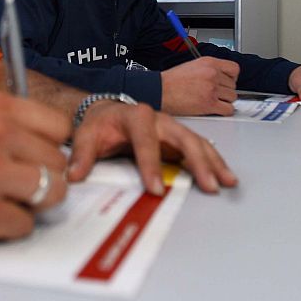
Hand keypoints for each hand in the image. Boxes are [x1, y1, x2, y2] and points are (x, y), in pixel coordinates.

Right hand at [0, 91, 70, 246]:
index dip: (50, 148)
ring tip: (2, 201)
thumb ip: (3, 122)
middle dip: (41, 179)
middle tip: (13, 186)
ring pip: (52, 193)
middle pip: (58, 163)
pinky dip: (8, 228)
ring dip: (32, 204)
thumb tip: (44, 139)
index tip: (37, 160)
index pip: (59, 127)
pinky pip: (25, 224)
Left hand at [67, 101, 237, 194]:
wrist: (107, 112)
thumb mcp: (87, 136)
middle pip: (182, 138)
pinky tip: (225, 176)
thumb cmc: (100, 125)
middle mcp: (159, 119)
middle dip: (197, 162)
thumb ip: (82, 156)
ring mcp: (172, 128)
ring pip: (197, 142)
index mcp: (135, 116)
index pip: (145, 140)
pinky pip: (200, 148)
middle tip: (208, 186)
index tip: (156, 189)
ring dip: (213, 162)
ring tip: (227, 182)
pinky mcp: (178, 138)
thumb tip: (73, 176)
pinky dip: (214, 161)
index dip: (151, 165)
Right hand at [160, 57, 239, 115]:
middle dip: (225, 91)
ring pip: (232, 98)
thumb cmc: (172, 81)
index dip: (232, 78)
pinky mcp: (209, 104)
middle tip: (214, 94)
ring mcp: (212, 89)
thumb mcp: (193, 65)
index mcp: (209, 63)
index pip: (235, 69)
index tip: (227, 82)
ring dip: (225, 101)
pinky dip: (224, 111)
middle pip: (233, 85)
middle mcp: (212, 74)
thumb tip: (222, 77)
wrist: (161, 90)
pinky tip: (215, 109)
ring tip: (212, 101)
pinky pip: (228, 109)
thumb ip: (210, 69)